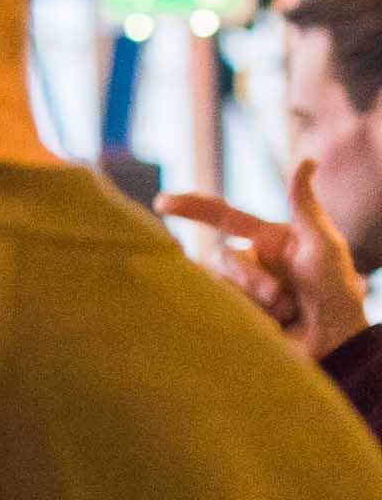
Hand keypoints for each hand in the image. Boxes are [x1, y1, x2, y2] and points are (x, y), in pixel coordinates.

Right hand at [160, 158, 371, 359]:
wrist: (335, 340)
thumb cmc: (337, 291)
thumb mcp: (324, 243)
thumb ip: (305, 204)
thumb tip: (307, 160)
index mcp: (267, 240)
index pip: (222, 216)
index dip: (191, 207)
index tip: (161, 203)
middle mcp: (250, 262)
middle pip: (224, 258)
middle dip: (251, 278)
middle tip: (281, 296)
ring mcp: (241, 290)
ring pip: (221, 284)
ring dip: (254, 299)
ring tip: (285, 313)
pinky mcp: (235, 315)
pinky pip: (220, 306)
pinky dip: (247, 314)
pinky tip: (270, 326)